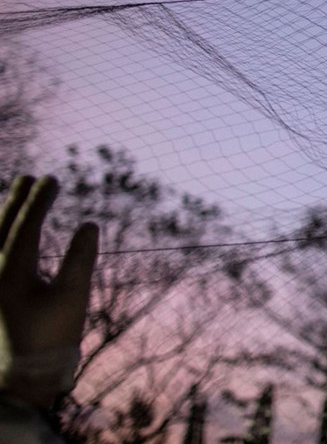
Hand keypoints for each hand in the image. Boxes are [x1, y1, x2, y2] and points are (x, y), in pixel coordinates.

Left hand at [0, 176, 97, 408]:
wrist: (22, 377)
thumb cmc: (51, 337)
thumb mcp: (73, 297)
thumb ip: (80, 258)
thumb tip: (89, 224)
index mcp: (12, 271)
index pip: (26, 224)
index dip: (40, 200)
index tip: (52, 178)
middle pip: (2, 226)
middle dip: (18, 200)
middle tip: (29, 177)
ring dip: (2, 215)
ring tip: (12, 198)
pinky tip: (2, 234)